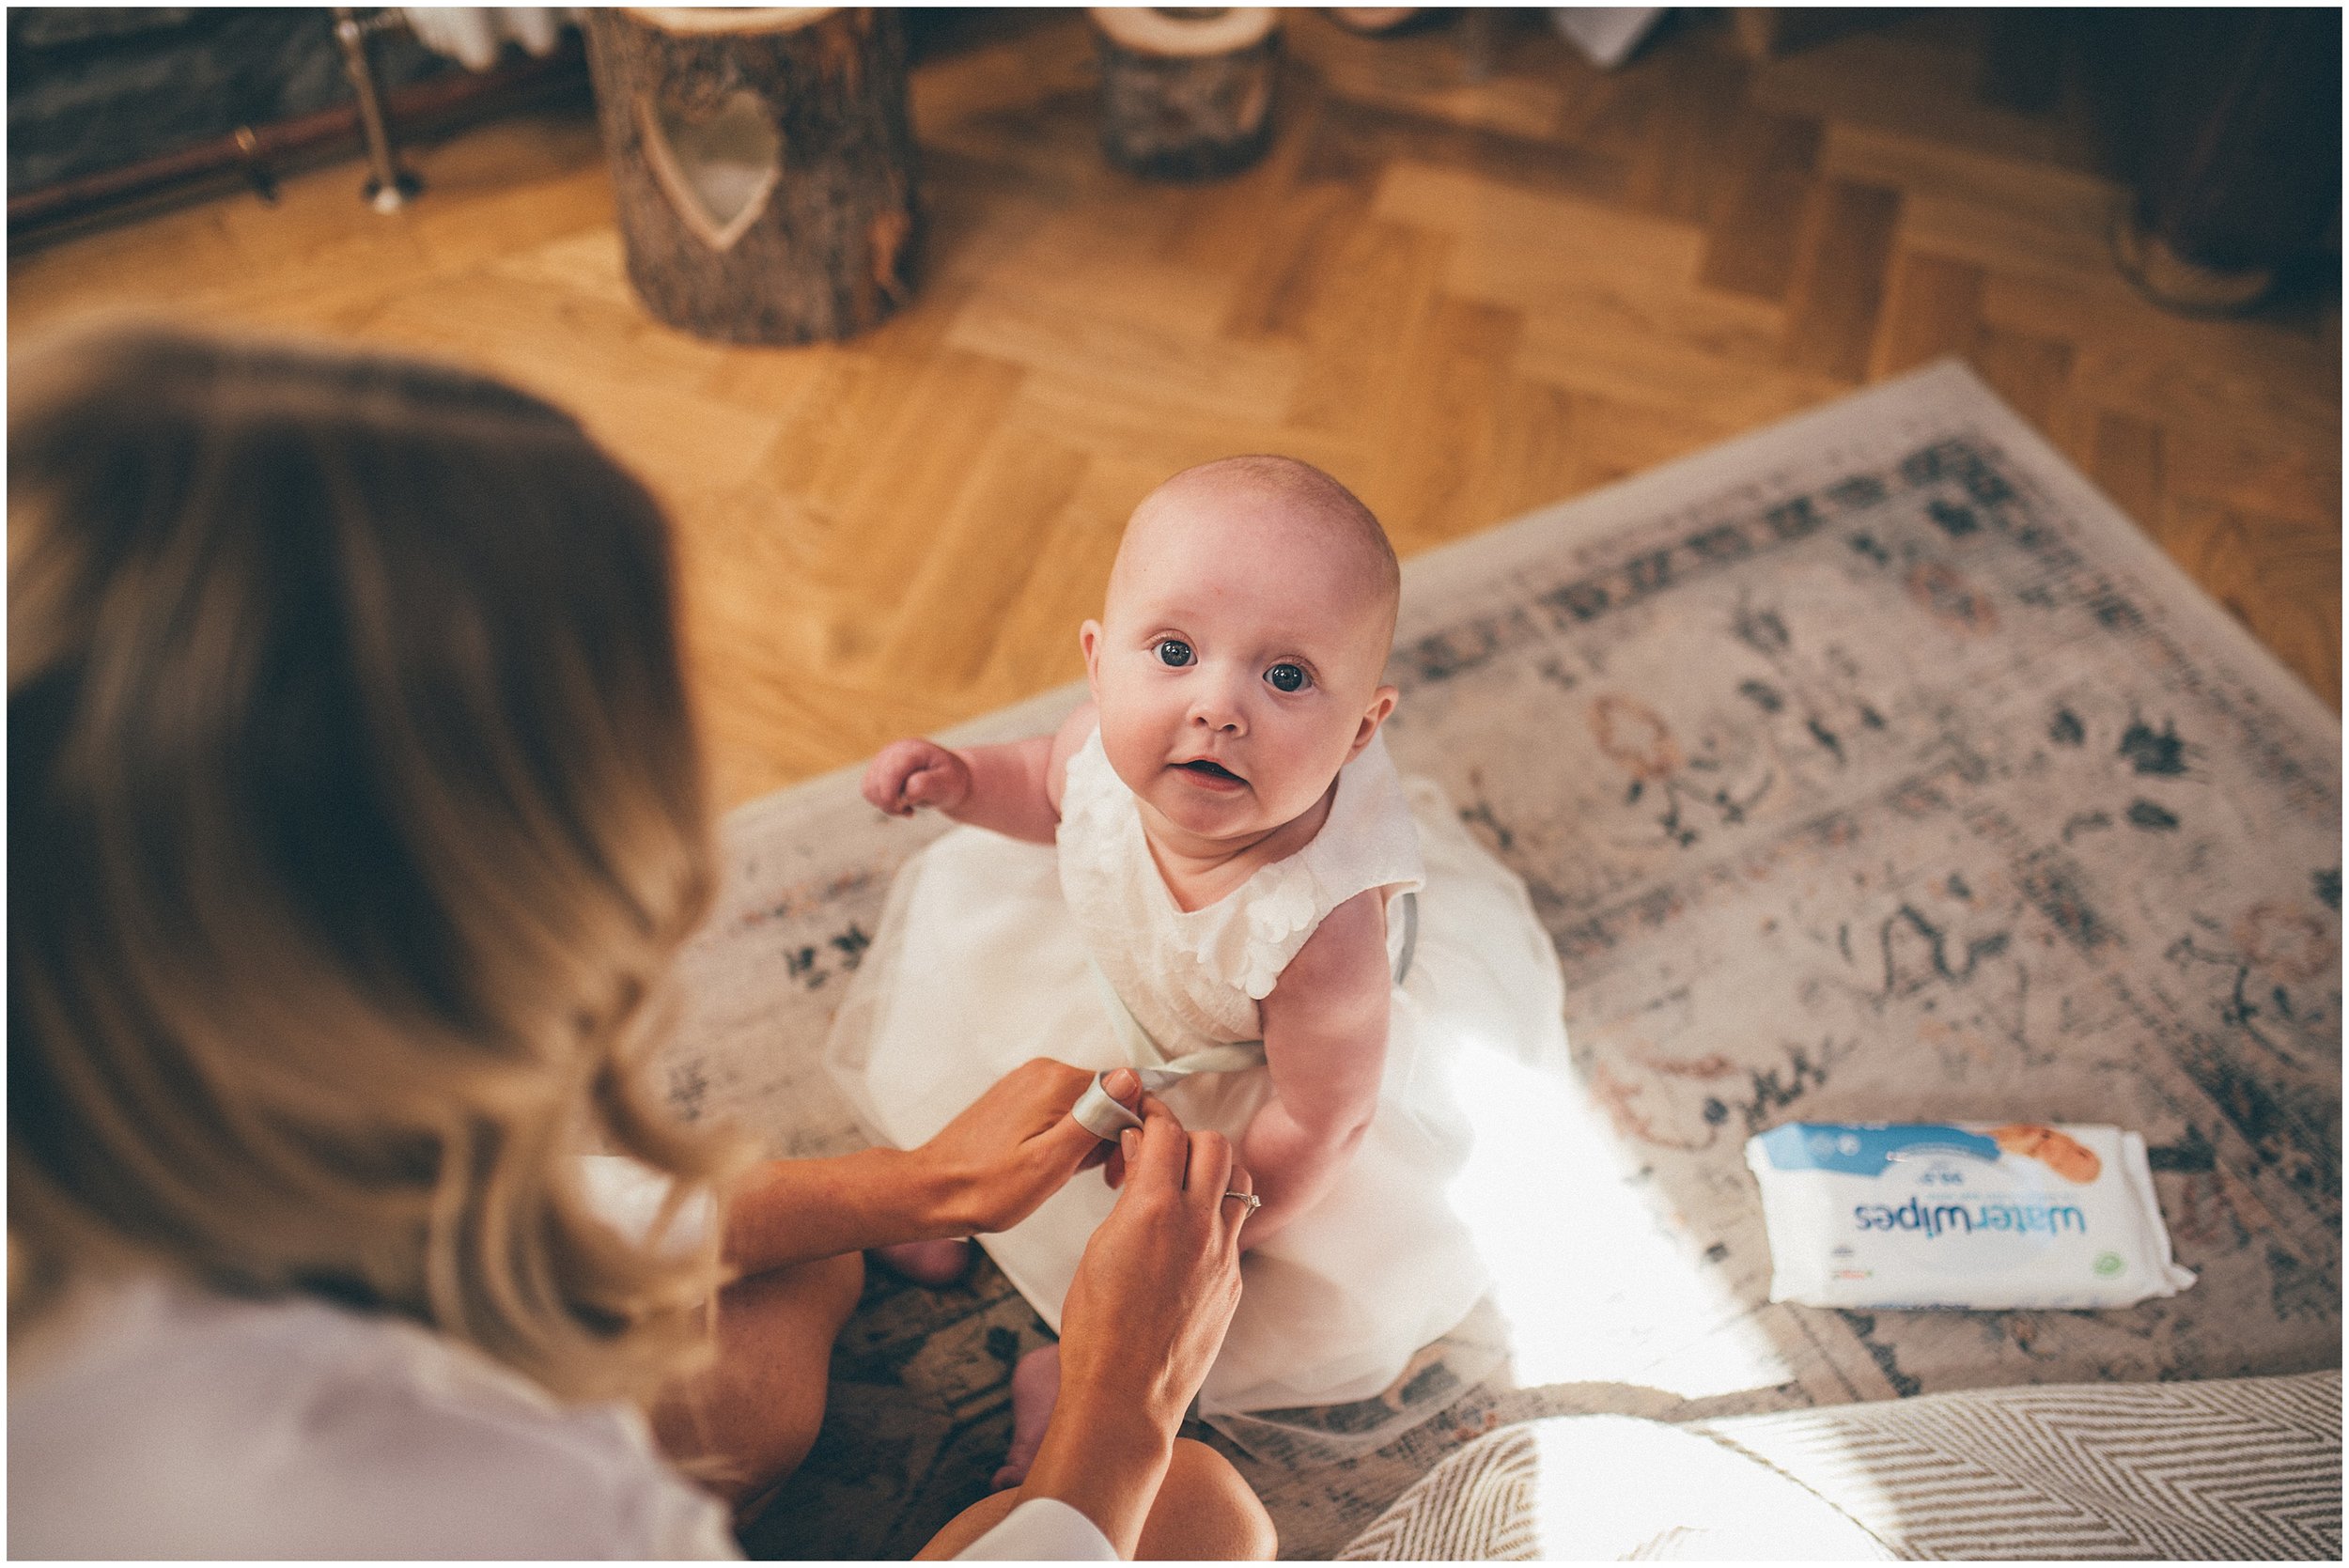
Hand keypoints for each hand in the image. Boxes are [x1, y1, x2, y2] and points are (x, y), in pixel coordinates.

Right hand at [863, 738, 973, 816]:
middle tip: (910, 809)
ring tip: (907, 805)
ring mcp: (883, 759)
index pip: (890, 773)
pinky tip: (900, 803)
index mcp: (912, 750)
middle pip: (876, 783)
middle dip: (890, 804)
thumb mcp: (948, 784)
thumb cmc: (950, 781)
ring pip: (869, 789)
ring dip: (886, 804)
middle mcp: (893, 751)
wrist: (949, 779)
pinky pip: (868, 791)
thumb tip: (907, 792)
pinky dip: (882, 802)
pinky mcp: (877, 770)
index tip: (909, 810)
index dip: (892, 796)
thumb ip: (927, 785)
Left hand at [914, 1062, 1146, 1234]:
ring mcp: (1027, 1082)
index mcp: (1055, 1081)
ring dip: (1088, 1140)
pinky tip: (1051, 1164)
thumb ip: (1094, 1117)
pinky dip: (1066, 1137)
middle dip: (1109, 1137)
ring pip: (1084, 1105)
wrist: (934, 1191)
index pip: (1125, 1089)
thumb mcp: (1052, 1162)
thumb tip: (1132, 1079)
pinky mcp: (1017, 1098)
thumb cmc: (989, 1187)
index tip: (1117, 1168)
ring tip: (1067, 1174)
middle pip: (1105, 1096)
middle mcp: (1042, 1071)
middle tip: (1099, 1179)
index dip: (1129, 1131)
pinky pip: (1060, 1110)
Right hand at [1055, 1104, 1250, 1436]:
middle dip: (1188, 1137)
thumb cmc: (1096, 1328)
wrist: (1126, 1393)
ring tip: (1183, 1185)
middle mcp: (1198, 1225)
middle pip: (1215, 1145)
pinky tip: (1187, 1235)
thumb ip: (1128, 1194)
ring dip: (1213, 1171)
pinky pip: (1235, 1229)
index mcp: (1154, 1209)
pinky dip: (1215, 1216)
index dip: (1155, 1115)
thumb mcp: (1098, 1248)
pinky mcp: (1233, 1282)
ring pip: (1238, 1182)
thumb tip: (1139, 1155)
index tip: (1144, 1116)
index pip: (1168, 1133)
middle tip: (1163, 1150)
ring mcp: (1222, 1254)